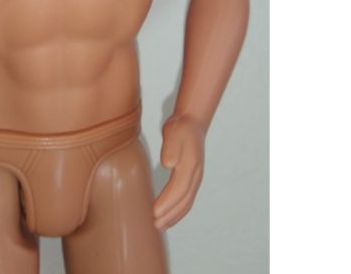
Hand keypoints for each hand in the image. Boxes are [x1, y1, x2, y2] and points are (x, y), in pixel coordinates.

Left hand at [153, 113, 204, 229]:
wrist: (192, 123)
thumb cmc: (181, 127)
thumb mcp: (173, 132)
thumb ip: (171, 147)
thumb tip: (168, 164)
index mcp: (190, 165)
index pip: (178, 189)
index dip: (167, 202)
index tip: (155, 212)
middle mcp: (195, 175)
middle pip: (183, 200)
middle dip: (170, 214)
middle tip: (155, 224)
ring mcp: (196, 178)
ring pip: (187, 202)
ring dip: (175, 216)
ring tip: (161, 226)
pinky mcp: (192, 179)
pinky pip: (187, 199)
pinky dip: (179, 210)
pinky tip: (170, 216)